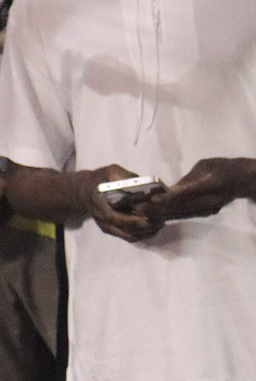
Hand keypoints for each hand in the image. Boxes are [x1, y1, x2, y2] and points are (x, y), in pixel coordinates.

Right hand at [81, 164, 163, 242]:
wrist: (84, 191)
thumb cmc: (99, 179)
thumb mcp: (109, 172)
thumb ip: (125, 176)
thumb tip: (144, 182)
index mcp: (98, 205)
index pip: (113, 217)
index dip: (130, 220)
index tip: (145, 219)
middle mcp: (101, 219)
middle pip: (124, 231)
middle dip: (143, 228)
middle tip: (160, 222)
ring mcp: (107, 226)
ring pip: (129, 236)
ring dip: (145, 232)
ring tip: (160, 224)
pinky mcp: (113, 229)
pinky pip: (130, 236)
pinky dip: (143, 234)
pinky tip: (154, 227)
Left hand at [138, 157, 255, 221]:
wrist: (243, 180)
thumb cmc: (223, 167)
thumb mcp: (205, 166)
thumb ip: (188, 178)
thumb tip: (169, 189)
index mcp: (212, 184)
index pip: (188, 192)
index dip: (169, 196)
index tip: (153, 198)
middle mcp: (210, 199)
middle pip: (181, 206)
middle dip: (157, 208)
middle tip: (137, 207)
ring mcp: (209, 208)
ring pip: (180, 213)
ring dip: (159, 213)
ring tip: (140, 212)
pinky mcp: (206, 212)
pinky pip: (184, 215)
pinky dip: (168, 214)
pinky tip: (153, 214)